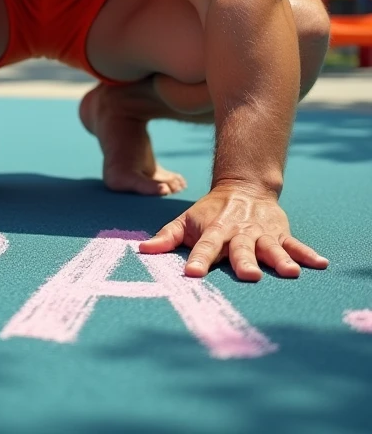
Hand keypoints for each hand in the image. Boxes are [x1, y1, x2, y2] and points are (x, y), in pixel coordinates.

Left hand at [138, 180, 328, 280]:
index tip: (192, 274)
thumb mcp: (186, 221)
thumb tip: (143, 251)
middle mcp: (239, 232)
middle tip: (249, 276)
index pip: (205, 247)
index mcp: (215, 231)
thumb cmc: (210, 213)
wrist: (243, 186)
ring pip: (270, 248)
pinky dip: (307, 254)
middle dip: (245, 261)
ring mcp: (261, 233)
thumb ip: (167, 237)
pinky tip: (321, 264)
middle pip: (241, 249)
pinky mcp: (280, 233)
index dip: (198, 260)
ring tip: (289, 273)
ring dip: (280, 260)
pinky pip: (295, 245)